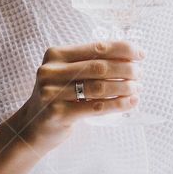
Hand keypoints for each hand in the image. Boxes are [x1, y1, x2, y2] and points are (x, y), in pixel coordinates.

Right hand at [7, 40, 143, 150]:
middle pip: (99, 66)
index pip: (96, 47)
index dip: (122, 49)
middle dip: (125, 69)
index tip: (140, 54)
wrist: (32, 126)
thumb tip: (129, 58)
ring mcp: (52, 93)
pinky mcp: (57, 113)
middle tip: (140, 74)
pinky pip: (95, 107)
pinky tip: (130, 103)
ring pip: (99, 87)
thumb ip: (90, 63)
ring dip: (123, 87)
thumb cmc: (58, 96)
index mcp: (56, 54)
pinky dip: (117, 105)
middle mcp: (51, 71)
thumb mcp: (66, 74)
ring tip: (137, 88)